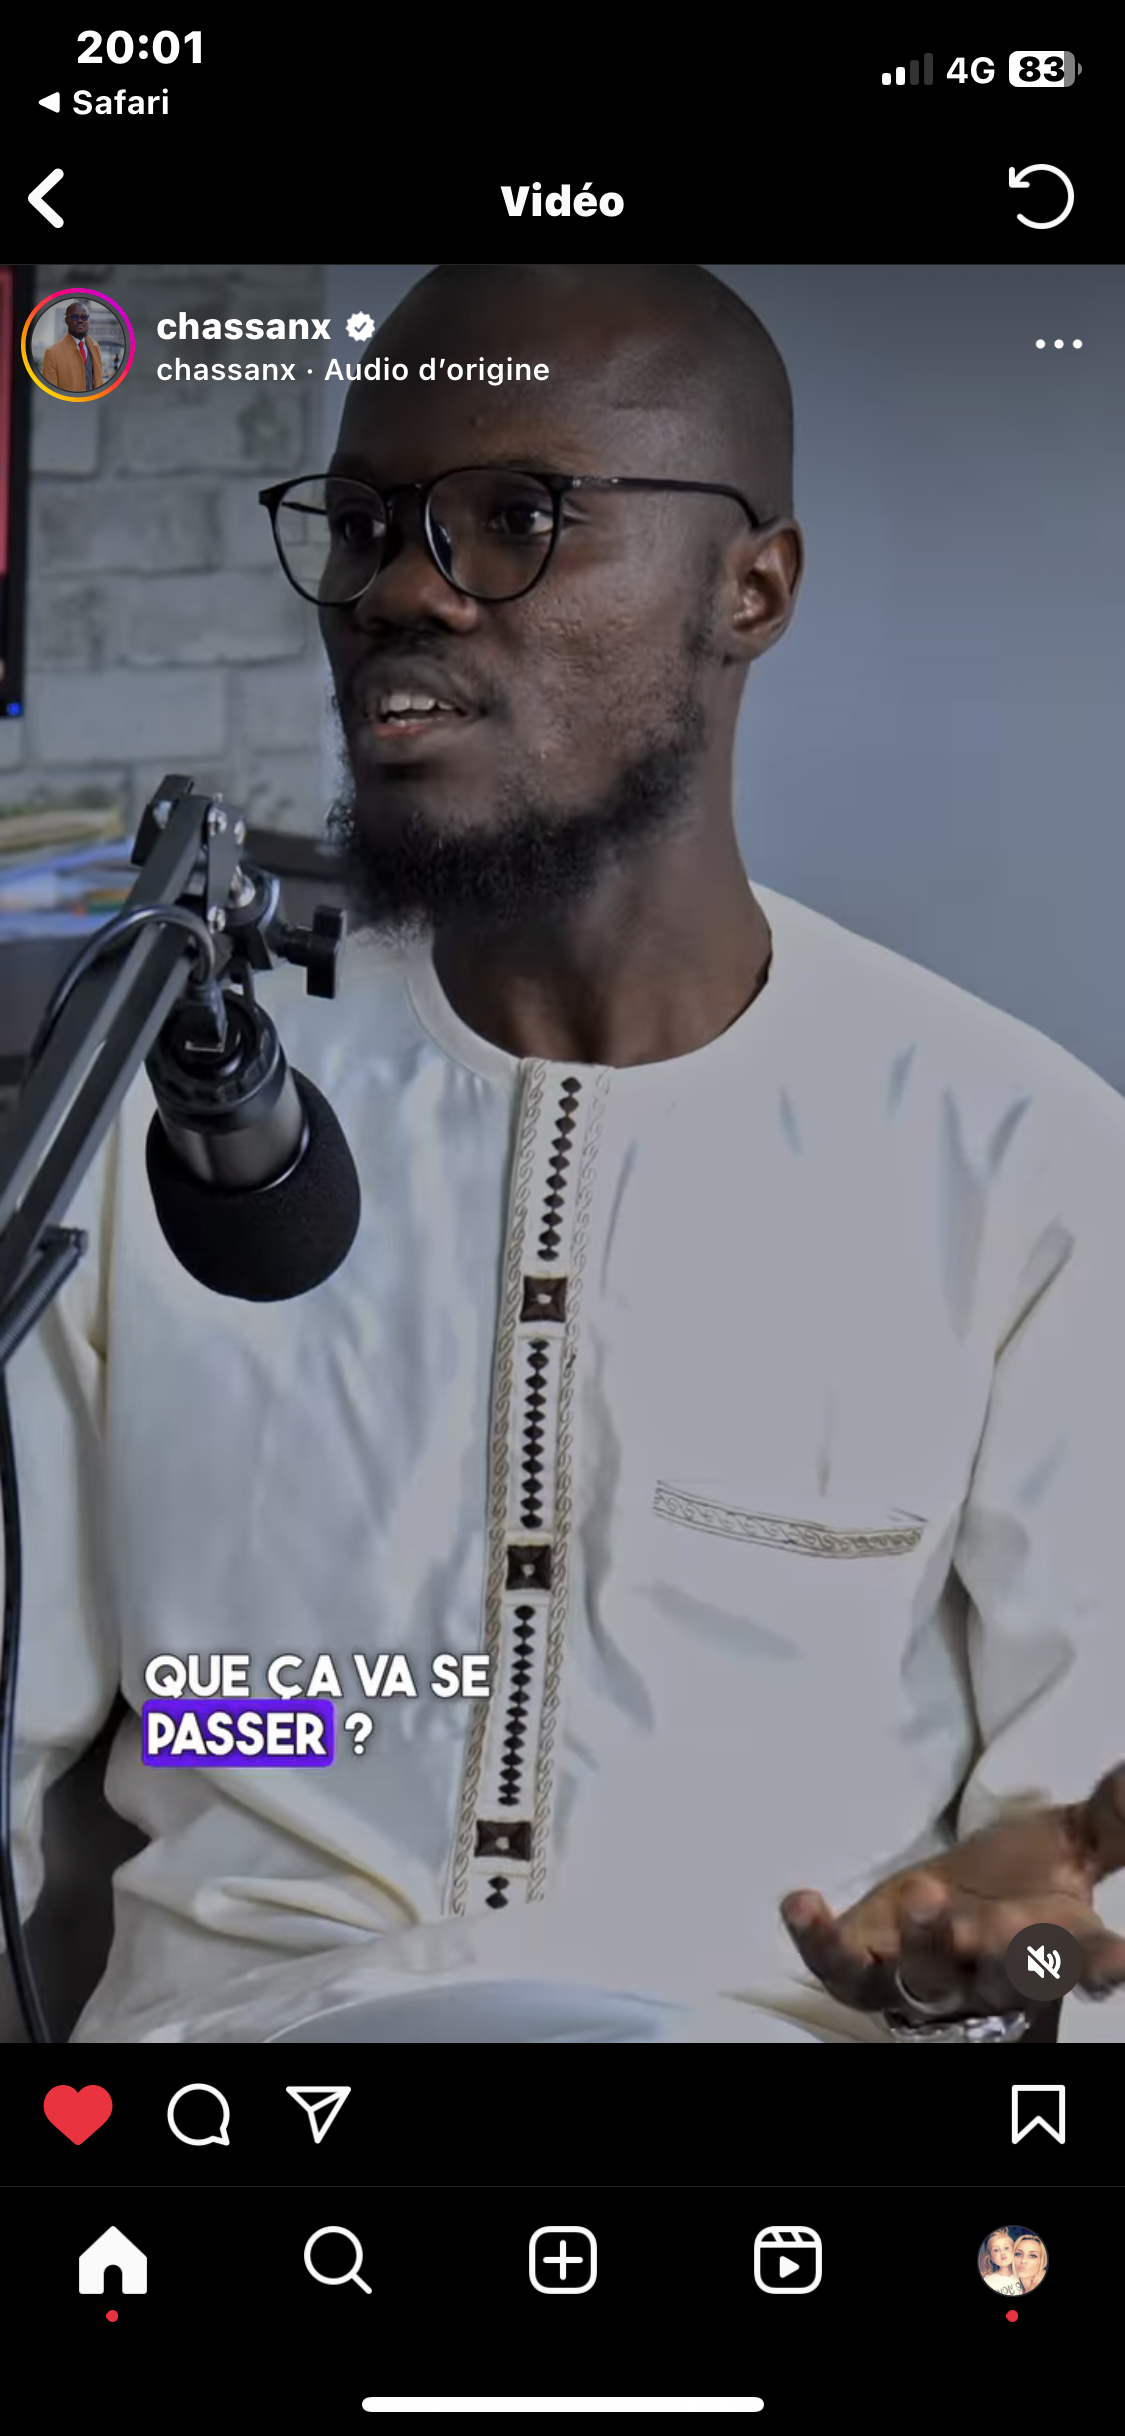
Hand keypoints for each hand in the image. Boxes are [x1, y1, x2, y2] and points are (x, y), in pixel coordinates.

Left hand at [780, 1764, 1124, 2014]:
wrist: (944, 1916)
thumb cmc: (1018, 1886)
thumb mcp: (1068, 1844)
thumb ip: (1110, 1819)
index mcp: (1052, 1950)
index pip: (1084, 1965)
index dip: (1101, 1966)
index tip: (1118, 1958)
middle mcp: (990, 1976)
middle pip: (1004, 1976)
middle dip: (1007, 1954)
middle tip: (1009, 1924)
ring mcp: (924, 1981)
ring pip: (927, 1976)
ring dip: (928, 1942)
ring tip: (926, 1894)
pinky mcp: (864, 1973)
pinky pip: (839, 1967)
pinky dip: (819, 1939)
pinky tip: (801, 1901)